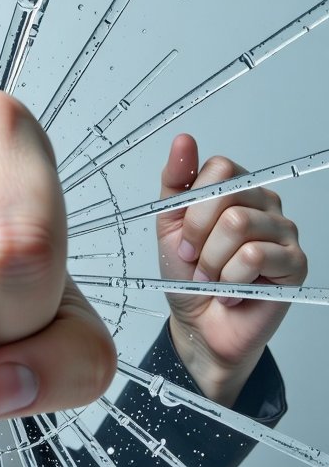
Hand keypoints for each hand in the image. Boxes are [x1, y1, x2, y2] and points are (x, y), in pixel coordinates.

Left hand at [157, 133, 306, 404]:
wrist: (200, 327)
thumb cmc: (188, 277)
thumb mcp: (170, 225)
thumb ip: (176, 182)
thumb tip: (184, 140)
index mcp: (238, 189)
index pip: (219, 169)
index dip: (192, 208)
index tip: (184, 240)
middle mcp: (266, 204)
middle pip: (228, 196)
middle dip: (199, 238)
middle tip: (196, 264)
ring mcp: (285, 232)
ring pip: (239, 226)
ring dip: (212, 264)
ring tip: (213, 281)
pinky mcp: (295, 263)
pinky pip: (255, 257)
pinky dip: (231, 281)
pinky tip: (233, 292)